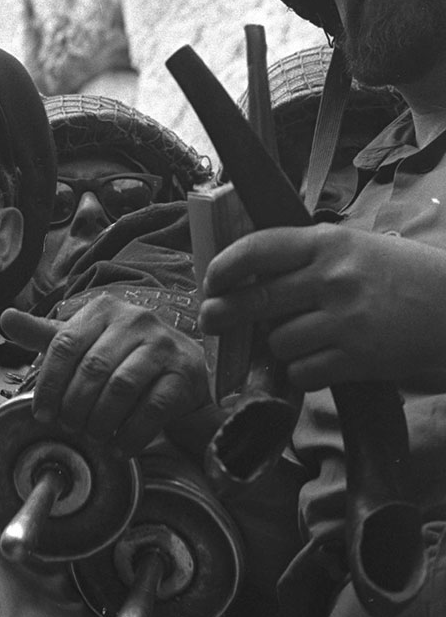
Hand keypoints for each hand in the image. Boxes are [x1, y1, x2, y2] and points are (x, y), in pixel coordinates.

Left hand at [0, 294, 209, 456]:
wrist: (181, 369)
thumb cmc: (123, 355)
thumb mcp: (84, 342)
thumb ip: (46, 335)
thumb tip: (6, 317)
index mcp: (104, 310)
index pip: (64, 344)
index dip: (48, 385)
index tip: (43, 415)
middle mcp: (135, 320)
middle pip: (91, 368)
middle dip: (74, 406)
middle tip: (69, 428)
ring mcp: (163, 345)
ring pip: (120, 387)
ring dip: (100, 421)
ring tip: (93, 436)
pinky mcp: (184, 373)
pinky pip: (152, 408)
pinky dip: (131, 433)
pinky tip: (119, 446)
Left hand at [200, 224, 445, 390]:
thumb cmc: (405, 277)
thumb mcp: (356, 248)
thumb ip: (306, 258)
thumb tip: (247, 277)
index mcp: (328, 243)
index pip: (257, 249)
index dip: (223, 267)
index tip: (211, 281)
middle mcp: (332, 277)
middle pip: (254, 299)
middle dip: (223, 314)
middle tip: (212, 321)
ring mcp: (345, 319)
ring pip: (277, 341)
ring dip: (280, 347)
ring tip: (303, 341)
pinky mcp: (358, 358)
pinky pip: (302, 371)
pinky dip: (303, 373)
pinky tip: (320, 363)